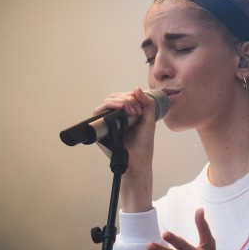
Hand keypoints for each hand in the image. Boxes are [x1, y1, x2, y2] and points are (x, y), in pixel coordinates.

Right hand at [93, 88, 155, 211]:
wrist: (139, 160)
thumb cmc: (143, 145)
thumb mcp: (149, 120)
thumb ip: (147, 103)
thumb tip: (136, 88)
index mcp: (126, 115)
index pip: (124, 97)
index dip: (132, 97)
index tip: (141, 108)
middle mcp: (115, 117)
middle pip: (115, 97)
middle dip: (128, 99)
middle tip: (137, 111)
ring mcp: (107, 123)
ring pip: (107, 102)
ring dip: (121, 102)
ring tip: (132, 112)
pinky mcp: (100, 129)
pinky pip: (99, 112)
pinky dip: (110, 107)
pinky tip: (121, 110)